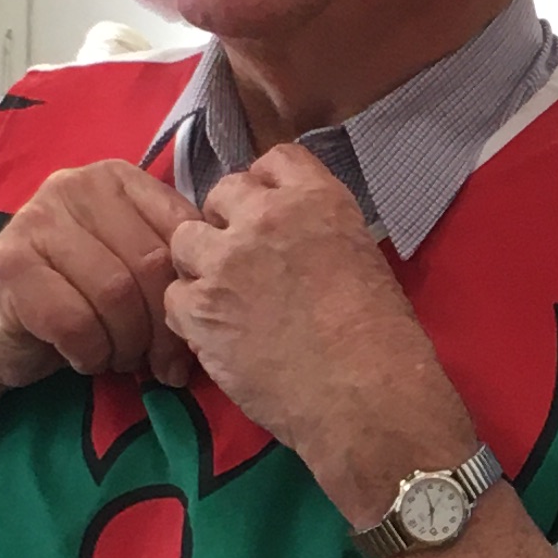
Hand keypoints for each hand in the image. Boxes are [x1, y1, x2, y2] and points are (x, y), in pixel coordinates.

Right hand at [0, 161, 193, 395]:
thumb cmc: (71, 297)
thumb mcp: (126, 267)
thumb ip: (168, 262)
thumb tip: (226, 296)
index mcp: (115, 179)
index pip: (182, 231)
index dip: (195, 292)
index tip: (193, 336)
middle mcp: (75, 186)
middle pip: (152, 264)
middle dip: (164, 328)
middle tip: (160, 366)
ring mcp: (36, 221)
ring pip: (116, 294)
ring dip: (126, 345)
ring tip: (118, 359)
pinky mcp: (10, 267)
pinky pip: (76, 322)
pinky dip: (90, 353)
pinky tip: (84, 358)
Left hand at [163, 147, 470, 522]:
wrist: (366, 397)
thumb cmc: (383, 339)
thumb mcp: (361, 258)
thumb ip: (317, 234)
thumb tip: (292, 245)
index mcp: (317, 198)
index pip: (273, 160)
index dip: (267, 189)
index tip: (271, 219)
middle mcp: (265, 217)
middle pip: (220, 195)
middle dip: (228, 225)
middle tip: (246, 266)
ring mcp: (226, 261)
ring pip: (184, 241)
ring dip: (200, 266)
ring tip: (225, 301)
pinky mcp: (199, 309)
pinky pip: (173, 296)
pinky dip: (190, 315)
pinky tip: (218, 336)